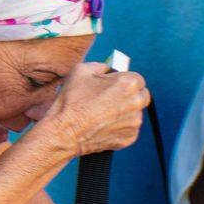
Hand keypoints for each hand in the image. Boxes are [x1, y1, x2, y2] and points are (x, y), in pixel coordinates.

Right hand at [28, 61, 149, 158]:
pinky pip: (129, 129)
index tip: (112, 87)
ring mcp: (134, 122)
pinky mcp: (129, 137)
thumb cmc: (70, 102)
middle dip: (129, 97)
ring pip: (135, 113)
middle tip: (109, 101)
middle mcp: (137, 102)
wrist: (62, 133)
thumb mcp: (80, 71)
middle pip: (141, 96)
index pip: (137, 79)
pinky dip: (119, 128)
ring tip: (102, 115)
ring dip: (124, 113)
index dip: (123, 82)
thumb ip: (100, 65)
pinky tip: (102, 126)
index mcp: (129, 83)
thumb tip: (106, 68)